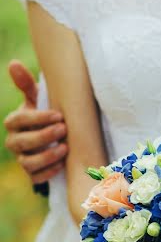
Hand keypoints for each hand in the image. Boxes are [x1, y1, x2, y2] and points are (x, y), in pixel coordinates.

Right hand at [4, 60, 67, 183]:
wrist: (55, 138)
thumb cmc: (46, 114)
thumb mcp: (39, 99)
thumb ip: (27, 84)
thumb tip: (13, 63)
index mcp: (14, 122)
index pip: (19, 119)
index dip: (38, 118)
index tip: (59, 115)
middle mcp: (14, 142)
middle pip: (22, 142)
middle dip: (43, 136)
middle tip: (64, 129)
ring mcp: (22, 159)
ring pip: (28, 162)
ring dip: (46, 156)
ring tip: (65, 148)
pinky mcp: (32, 175)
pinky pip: (35, 178)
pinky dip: (48, 172)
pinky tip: (62, 165)